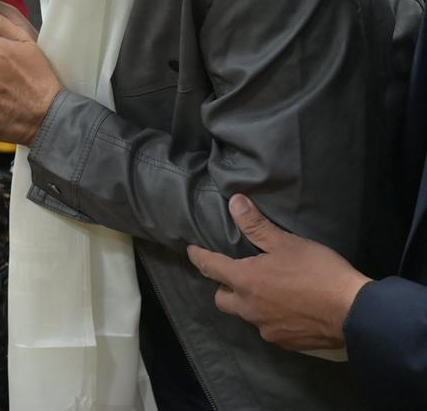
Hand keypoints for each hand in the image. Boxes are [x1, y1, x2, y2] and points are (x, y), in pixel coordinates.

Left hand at [187, 194, 370, 350]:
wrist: (354, 313)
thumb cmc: (318, 272)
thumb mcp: (287, 243)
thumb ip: (256, 225)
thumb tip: (234, 202)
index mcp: (245, 281)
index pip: (210, 267)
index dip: (199, 257)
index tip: (191, 251)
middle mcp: (249, 309)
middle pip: (222, 299)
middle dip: (224, 287)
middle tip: (237, 275)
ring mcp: (266, 329)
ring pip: (246, 315)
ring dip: (248, 303)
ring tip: (265, 291)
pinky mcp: (285, 342)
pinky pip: (267, 328)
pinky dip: (270, 317)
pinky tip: (286, 309)